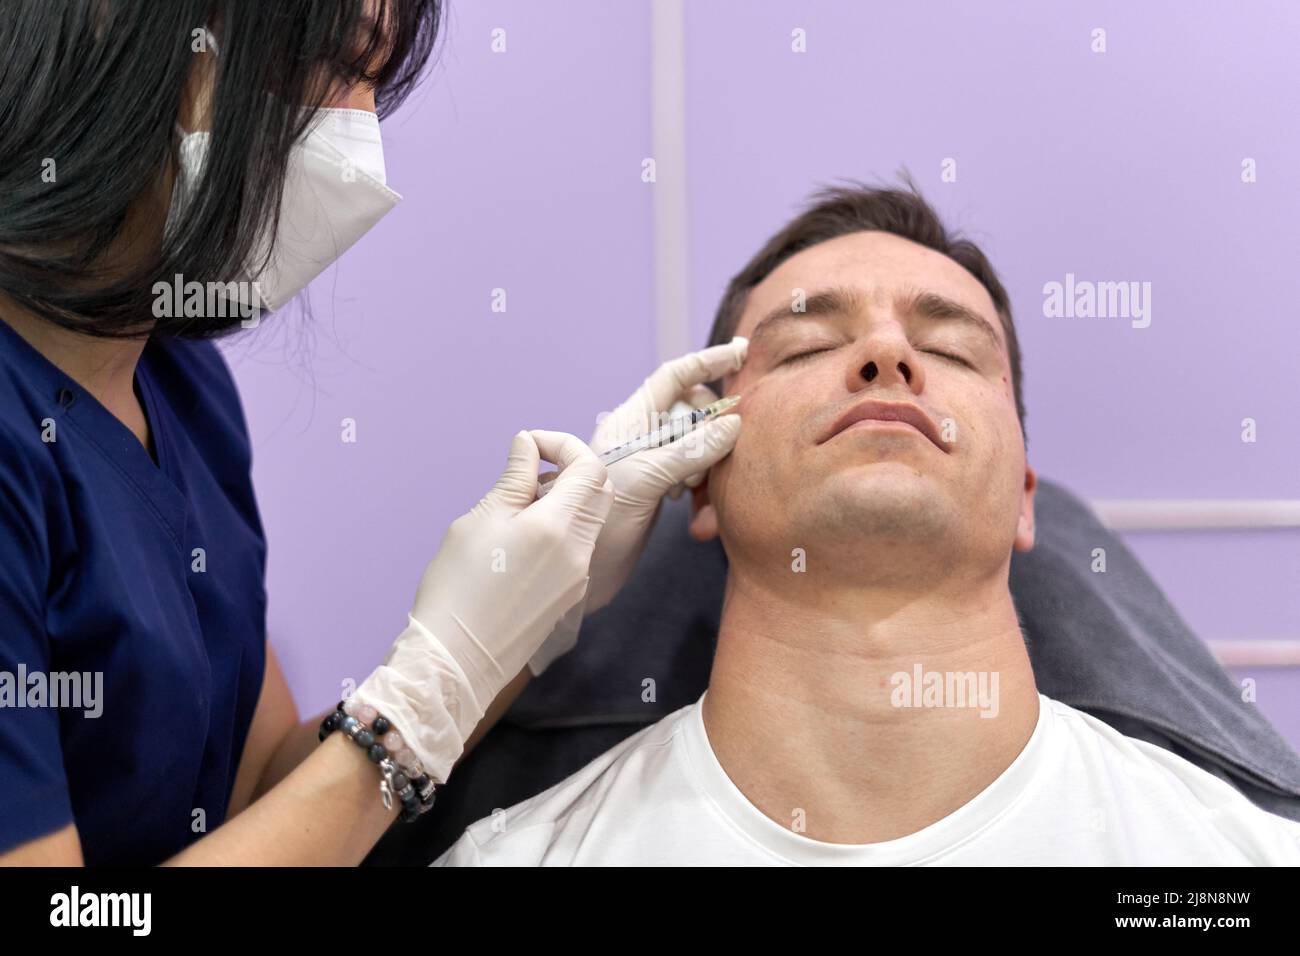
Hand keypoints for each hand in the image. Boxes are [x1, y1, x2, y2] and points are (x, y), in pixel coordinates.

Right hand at [354, 430, 613, 781]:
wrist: (457, 658)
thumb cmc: (459, 587)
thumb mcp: (480, 520)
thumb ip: (514, 478)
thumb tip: (528, 446)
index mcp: (558, 526)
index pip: (589, 466)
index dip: (563, 444)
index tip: (529, 446)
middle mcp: (580, 550)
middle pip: (599, 490)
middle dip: (570, 467)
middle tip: (529, 469)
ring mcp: (579, 575)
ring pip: (591, 518)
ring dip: (566, 497)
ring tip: (519, 504)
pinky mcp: (571, 593)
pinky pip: (580, 545)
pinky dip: (563, 526)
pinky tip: (523, 537)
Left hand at [528, 337, 746, 674]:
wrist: (581, 574)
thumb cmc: (598, 522)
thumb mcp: (644, 479)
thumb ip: (689, 450)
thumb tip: (733, 425)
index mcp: (632, 421)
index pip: (674, 378)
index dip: (708, 361)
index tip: (744, 352)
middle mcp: (643, 438)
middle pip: (695, 413)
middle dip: (714, 432)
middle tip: (713, 460)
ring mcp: (653, 466)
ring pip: (701, 449)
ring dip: (710, 470)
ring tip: (695, 498)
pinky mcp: (661, 493)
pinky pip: (696, 479)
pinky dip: (705, 496)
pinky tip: (698, 520)